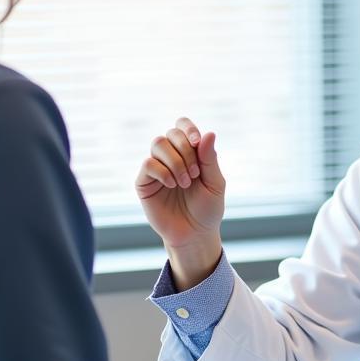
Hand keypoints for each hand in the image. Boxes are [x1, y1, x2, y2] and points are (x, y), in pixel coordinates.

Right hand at [135, 117, 225, 285]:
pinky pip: (148, 163)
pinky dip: (163, 171)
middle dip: (185, 150)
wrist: (194, 234)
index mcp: (189, 152)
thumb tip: (209, 133)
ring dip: (175, 161)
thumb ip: (210, 159)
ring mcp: (157, 168)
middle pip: (171, 133)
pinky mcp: (144, 182)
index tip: (196, 142)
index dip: (188, 128)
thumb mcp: (215, 183)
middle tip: (196, 174)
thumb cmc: (207, 209)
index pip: (182, 125)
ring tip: (185, 182)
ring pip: (158, 143)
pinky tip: (172, 185)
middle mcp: (171, 156)